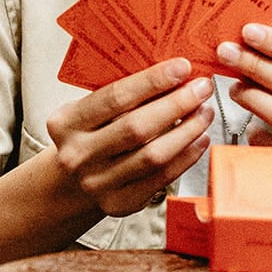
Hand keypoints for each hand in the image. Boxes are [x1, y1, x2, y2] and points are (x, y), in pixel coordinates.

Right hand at [47, 58, 214, 217]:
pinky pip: (161, 178)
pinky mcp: (119, 203)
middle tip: (202, 88)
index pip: (115, 97)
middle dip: (177, 104)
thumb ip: (121, 96)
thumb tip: (173, 74)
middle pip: (138, 127)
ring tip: (205, 113)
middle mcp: (78, 155)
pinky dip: (186, 157)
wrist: (70, 183)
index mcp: (66, 123)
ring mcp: (97, 183)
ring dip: (187, 131)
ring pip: (154, 155)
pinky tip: (198, 140)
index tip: (182, 68)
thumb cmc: (87, 137)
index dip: (153, 81)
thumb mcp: (87, 111)